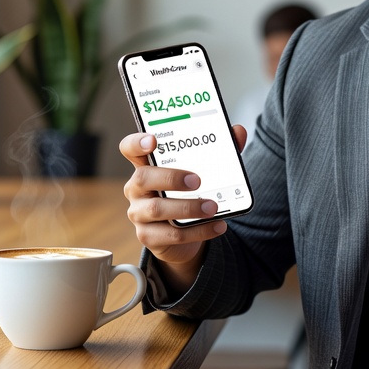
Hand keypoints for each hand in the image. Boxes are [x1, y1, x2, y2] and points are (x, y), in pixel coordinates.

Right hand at [120, 128, 246, 294]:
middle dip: (171, 178)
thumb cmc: (189, 194)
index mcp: (146, 166)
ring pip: (157, 209)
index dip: (136, 143)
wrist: (186, 234)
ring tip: (213, 207)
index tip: (152, 140)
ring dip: (188, 207)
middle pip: (143, 178)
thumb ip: (218, 151)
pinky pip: (172, 234)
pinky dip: (198, 231)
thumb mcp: (202, 171)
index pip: (130, 149)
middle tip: (197, 181)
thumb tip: (238, 132)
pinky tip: (218, 225)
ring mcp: (139, 213)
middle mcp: (137, 188)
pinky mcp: (149, 236)